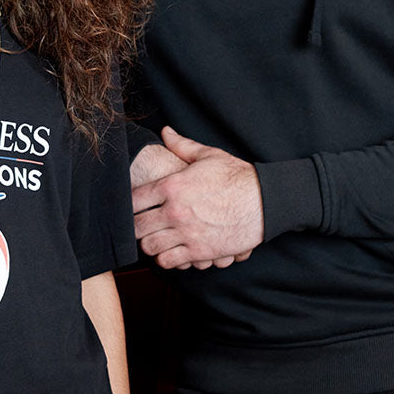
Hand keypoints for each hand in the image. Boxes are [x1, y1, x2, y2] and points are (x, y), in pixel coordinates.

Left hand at [131, 126, 262, 268]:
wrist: (265, 201)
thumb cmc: (237, 177)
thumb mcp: (208, 155)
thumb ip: (182, 145)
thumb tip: (165, 132)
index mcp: (172, 186)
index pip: (133, 200)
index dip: (128, 205)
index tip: (131, 207)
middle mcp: (175, 211)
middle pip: (136, 227)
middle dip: (135, 227)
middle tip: (140, 225)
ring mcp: (187, 233)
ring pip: (149, 247)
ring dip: (149, 243)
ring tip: (153, 238)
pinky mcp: (200, 251)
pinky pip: (169, 261)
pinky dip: (165, 258)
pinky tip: (170, 251)